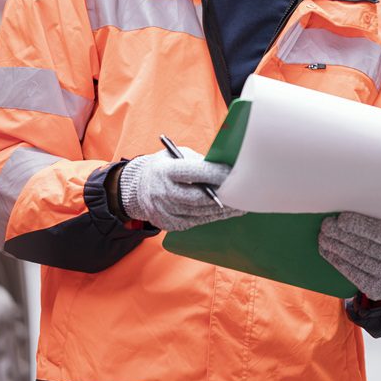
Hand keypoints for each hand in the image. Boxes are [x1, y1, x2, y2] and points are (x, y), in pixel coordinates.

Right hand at [119, 149, 243, 230]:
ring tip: (240, 205)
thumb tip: (223, 168)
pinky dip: (212, 217)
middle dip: (223, 195)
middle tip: (243, 194)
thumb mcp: (176, 156)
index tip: (234, 173)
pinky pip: (195, 221)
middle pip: (198, 197)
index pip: (194, 173)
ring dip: (222, 210)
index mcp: (164, 171)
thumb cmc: (164, 167)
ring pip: (200, 213)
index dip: (216, 174)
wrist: (137, 188)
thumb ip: (197, 162)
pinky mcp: (168, 224)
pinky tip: (225, 213)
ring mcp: (164, 211)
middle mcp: (162, 193)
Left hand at [318, 212, 380, 299]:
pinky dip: (337, 261)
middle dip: (340, 234)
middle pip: (362, 245)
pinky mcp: (374, 289)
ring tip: (322, 238)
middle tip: (326, 226)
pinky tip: (327, 252)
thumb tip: (350, 216)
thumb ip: (380, 221)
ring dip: (335, 247)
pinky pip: (352, 273)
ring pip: (354, 258)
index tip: (340, 219)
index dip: (357, 225)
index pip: (376, 232)